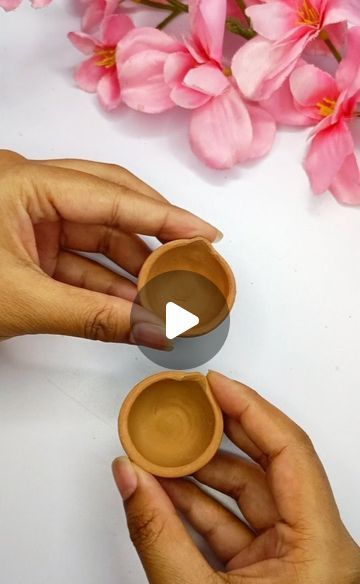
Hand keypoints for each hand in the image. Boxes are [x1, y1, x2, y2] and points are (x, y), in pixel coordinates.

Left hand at [0, 150, 219, 346]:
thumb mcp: (22, 302)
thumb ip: (95, 316)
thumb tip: (154, 331)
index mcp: (23, 182)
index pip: (112, 196)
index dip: (166, 218)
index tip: (207, 235)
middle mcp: (30, 191)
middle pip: (111, 204)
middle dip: (154, 236)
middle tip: (195, 258)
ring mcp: (28, 219)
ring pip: (97, 236)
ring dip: (132, 268)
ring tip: (170, 293)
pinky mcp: (27, 247)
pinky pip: (78, 261)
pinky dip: (106, 284)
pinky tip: (135, 305)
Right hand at [113, 371, 359, 583]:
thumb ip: (155, 534)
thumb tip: (129, 479)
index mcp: (323, 553)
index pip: (290, 453)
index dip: (251, 409)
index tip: (217, 385)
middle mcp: (319, 551)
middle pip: (268, 470)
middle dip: (220, 439)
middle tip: (185, 410)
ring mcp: (296, 562)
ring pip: (247, 497)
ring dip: (201, 476)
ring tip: (161, 452)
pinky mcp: (273, 575)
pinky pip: (235, 526)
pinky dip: (200, 509)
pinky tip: (166, 492)